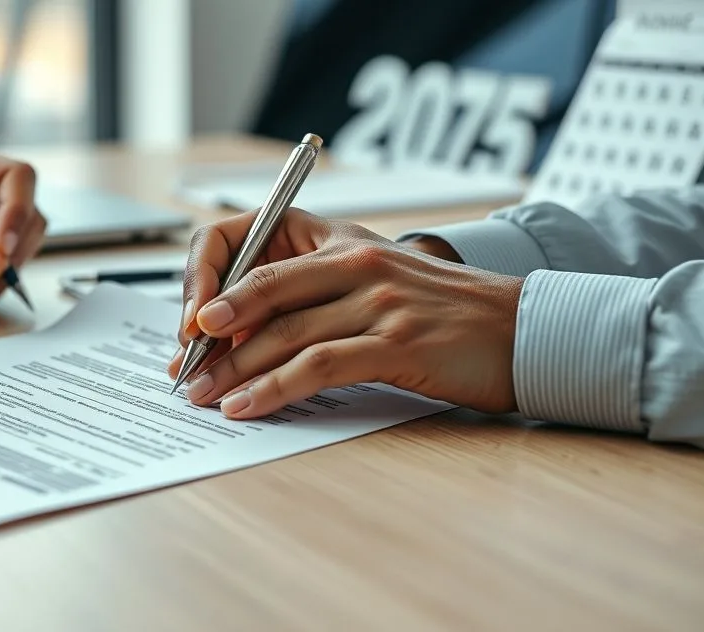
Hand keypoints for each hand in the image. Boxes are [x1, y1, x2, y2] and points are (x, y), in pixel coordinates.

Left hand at [167, 210, 523, 418]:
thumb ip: (311, 295)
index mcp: (339, 240)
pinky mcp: (395, 343)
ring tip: (201, 397)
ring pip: (281, 333)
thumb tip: (240, 333)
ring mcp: (376, 300)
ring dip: (231, 371)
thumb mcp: (372, 282)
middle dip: (207, 337)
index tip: (189, 323)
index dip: (205, 279)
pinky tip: (246, 406)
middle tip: (180, 371)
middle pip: (257, 292)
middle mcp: (354, 261)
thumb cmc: (441, 311)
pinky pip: (316, 366)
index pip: (250, 244)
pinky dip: (272, 388)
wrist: (522, 329)